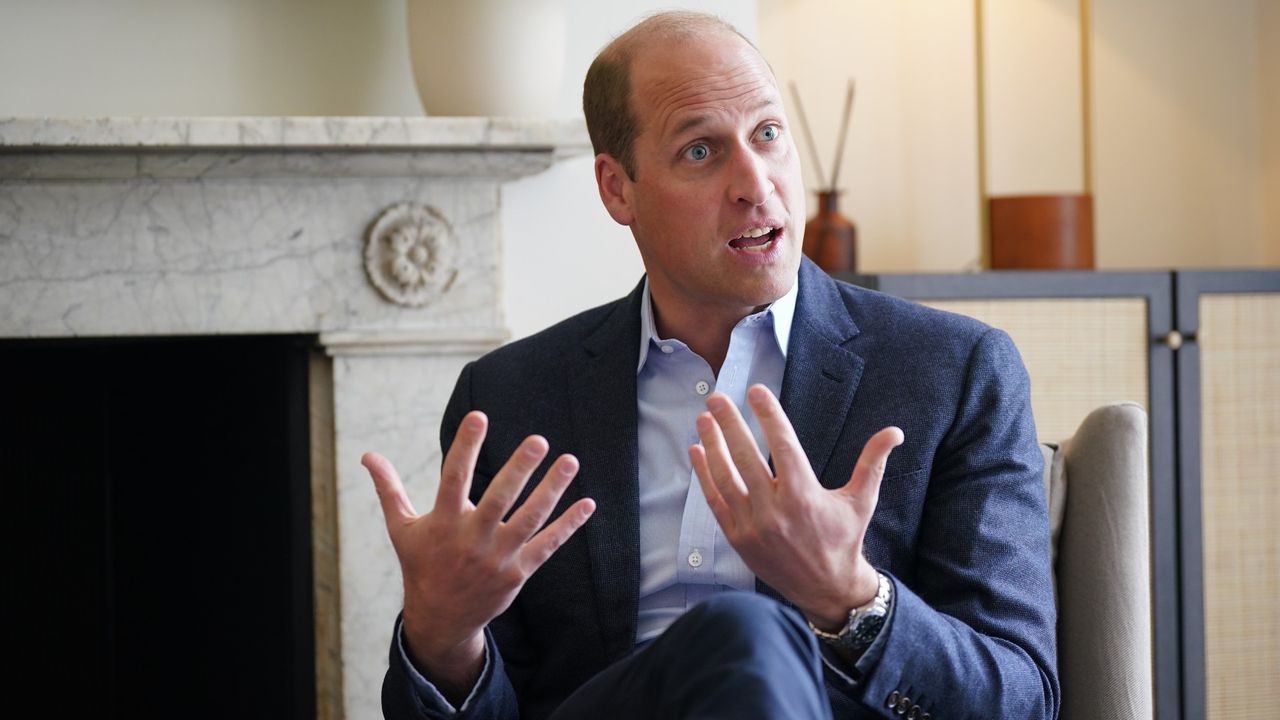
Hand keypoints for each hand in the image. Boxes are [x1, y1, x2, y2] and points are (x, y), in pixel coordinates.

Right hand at [362, 411, 594, 695]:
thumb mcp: (401, 528)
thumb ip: (389, 488)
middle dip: (520, 470)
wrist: (440, 618)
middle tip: (538, 440)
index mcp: (443, 523)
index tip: (479, 416)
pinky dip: (568, 525)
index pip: (454, 478)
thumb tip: (367, 455)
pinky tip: (587, 503)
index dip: (465, 447)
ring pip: (530, 519)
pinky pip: (547, 545)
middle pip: (499, 499)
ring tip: (570, 460)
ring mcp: (498, 557)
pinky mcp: (519, 573)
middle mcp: (472, 539)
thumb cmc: (421, 564)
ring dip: (552, 490)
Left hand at [689, 385, 902, 630]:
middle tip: (717, 398)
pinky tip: (698, 452)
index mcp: (804, 494)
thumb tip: (894, 431)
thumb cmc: (844, 539)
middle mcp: (775, 509)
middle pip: (746, 456)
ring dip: (713, 445)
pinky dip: (705, 476)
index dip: (768, 414)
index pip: (782, 444)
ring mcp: (753, 525)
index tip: (756, 390)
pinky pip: (716, 501)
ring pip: (726, 477)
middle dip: (730, 423)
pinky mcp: (738, 538)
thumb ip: (873, 462)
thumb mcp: (862, 500)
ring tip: (703, 419)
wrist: (826, 589)